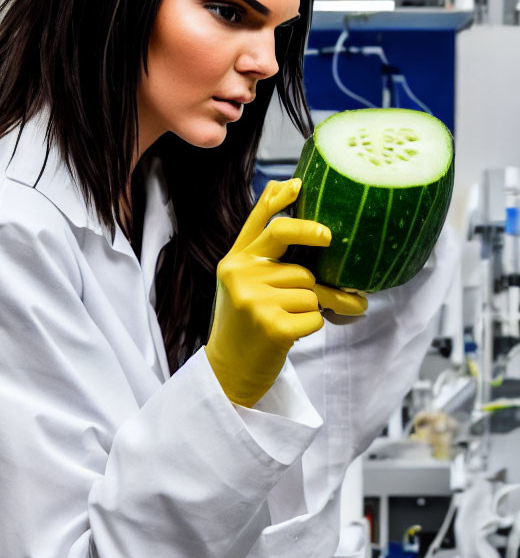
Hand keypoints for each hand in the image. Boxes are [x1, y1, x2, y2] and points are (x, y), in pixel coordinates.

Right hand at [205, 178, 365, 407]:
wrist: (228, 373)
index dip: (278, 200)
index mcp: (234, 262)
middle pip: (292, 249)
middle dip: (313, 236)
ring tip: (290, 319)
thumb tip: (292, 201)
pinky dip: (313, 326)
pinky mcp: (272, 326)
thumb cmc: (245, 325)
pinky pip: (315, 315)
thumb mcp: (244, 283)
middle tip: (329, 238)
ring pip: (310, 288)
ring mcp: (254, 300)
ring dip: (312, 305)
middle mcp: (240, 275)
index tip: (298, 184)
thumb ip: (263, 249)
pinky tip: (290, 335)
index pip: (258, 222)